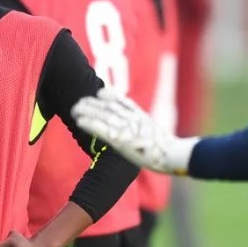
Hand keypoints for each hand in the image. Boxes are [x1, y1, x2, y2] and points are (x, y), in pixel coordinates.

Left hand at [72, 88, 196, 173]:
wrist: (173, 154)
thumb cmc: (172, 152)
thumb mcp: (161, 139)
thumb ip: (149, 135)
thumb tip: (147, 139)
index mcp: (143, 118)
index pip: (125, 102)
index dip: (111, 96)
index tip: (101, 92)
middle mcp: (133, 119)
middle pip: (110, 106)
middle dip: (94, 103)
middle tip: (81, 100)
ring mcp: (127, 128)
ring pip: (102, 115)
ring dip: (87, 110)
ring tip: (74, 109)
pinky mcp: (120, 139)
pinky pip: (101, 129)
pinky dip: (90, 123)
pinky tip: (79, 120)